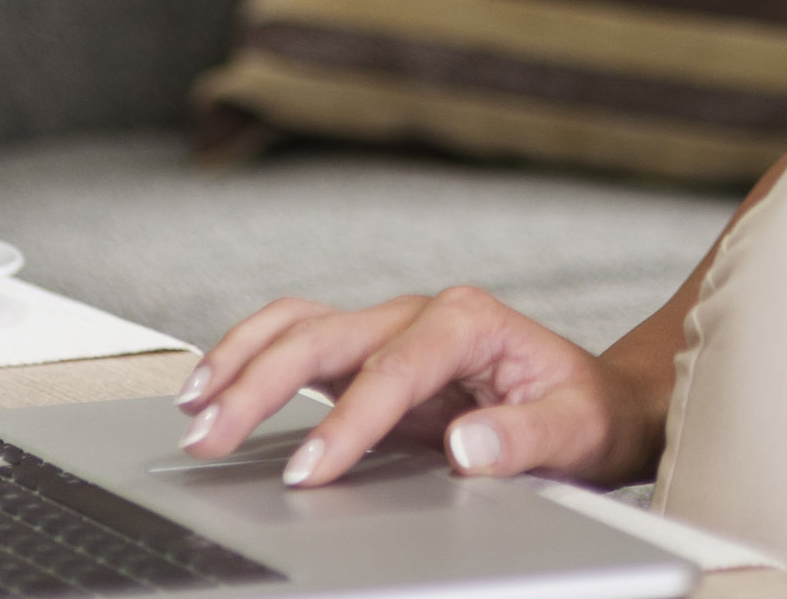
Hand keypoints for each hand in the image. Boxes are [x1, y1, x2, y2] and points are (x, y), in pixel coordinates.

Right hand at [176, 286, 661, 488]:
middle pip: (324, 334)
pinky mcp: (370, 356)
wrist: (593, 400)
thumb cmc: (584, 411)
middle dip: (261, 384)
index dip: (346, 422)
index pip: (391, 372)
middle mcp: (420, 314)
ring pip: (299, 325)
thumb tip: (466, 447)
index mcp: (467, 321)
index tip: (310, 470)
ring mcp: (390, 330)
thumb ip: (524, 439)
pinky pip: (300, 344)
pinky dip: (253, 359)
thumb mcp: (575, 429)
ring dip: (241, 360)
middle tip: (211, 436)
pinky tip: (216, 390)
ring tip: (193, 406)